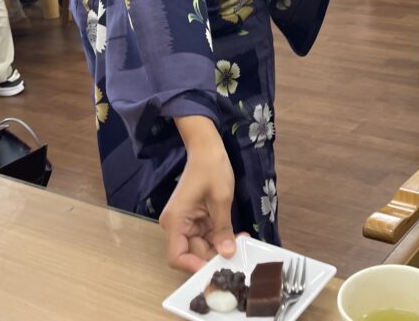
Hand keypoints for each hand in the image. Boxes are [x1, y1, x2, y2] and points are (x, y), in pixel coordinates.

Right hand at [161, 119, 236, 272]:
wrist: (207, 148)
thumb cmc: (211, 168)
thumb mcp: (221, 199)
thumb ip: (223, 229)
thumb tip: (227, 253)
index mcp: (175, 221)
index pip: (177, 257)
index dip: (194, 267)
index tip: (216, 270)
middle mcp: (177, 226)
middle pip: (192, 254)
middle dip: (214, 256)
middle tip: (239, 254)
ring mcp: (186, 223)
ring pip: (202, 247)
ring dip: (220, 248)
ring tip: (242, 241)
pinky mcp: (196, 220)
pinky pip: (207, 237)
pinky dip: (221, 238)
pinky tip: (237, 236)